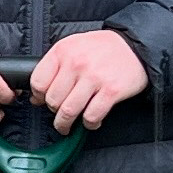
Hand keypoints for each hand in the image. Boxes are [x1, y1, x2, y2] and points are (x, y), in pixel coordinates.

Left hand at [31, 27, 148, 131]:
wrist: (135, 46)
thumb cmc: (103, 48)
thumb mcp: (74, 46)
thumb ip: (55, 68)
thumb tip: (37, 96)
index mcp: (63, 50)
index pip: (38, 81)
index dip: (39, 96)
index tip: (43, 101)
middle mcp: (77, 63)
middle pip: (53, 100)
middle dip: (54, 111)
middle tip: (60, 113)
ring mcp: (94, 77)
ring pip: (69, 111)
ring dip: (66, 123)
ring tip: (67, 126)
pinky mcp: (111, 90)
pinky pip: (91, 116)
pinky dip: (89, 124)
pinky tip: (91, 121)